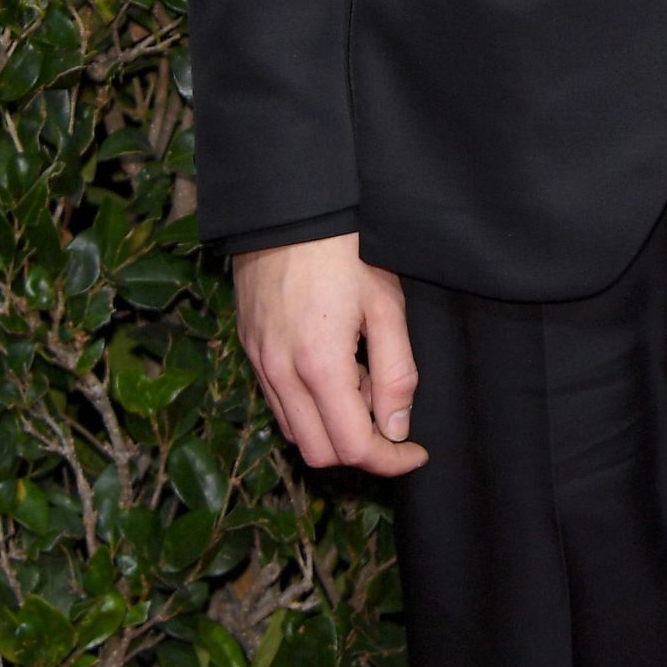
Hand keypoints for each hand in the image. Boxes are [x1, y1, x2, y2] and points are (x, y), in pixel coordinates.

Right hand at [231, 233, 426, 476]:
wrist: (291, 206)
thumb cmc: (346, 248)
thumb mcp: (386, 304)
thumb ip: (396, 372)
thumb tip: (396, 427)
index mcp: (319, 366)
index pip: (354, 447)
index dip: (390, 460)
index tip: (416, 452)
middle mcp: (281, 374)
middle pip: (320, 453)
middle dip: (361, 448)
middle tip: (389, 409)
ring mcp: (260, 362)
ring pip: (296, 432)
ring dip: (333, 427)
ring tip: (362, 380)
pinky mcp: (250, 348)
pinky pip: (278, 402)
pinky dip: (309, 406)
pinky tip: (334, 367)